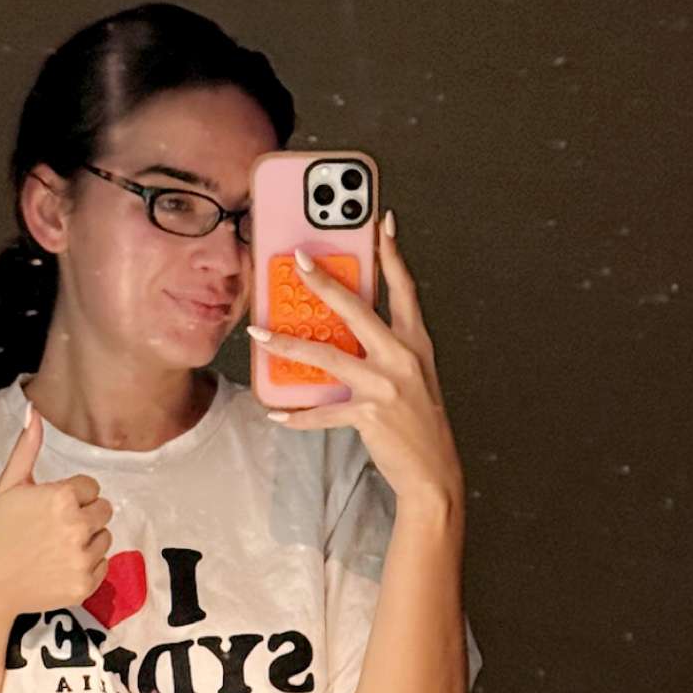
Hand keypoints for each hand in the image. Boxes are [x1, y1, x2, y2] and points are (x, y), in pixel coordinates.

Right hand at [0, 401, 113, 617]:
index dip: (72, 496)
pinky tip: (60, 566)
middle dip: (85, 515)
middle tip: (56, 528)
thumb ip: (27, 448)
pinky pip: (103, 565)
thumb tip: (34, 411)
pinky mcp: (85, 584)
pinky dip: (87, 566)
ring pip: (105, 538)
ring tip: (57, 547)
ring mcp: (82, 558)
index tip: (51, 508)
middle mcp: (77, 526)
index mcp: (62, 497)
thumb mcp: (9, 485)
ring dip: (88, 540)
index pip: (91, 487)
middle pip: (104, 511)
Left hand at [249, 212, 463, 503]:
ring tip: (258, 333)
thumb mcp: (413, 375)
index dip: (392, 253)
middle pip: (357, 309)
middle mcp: (402, 357)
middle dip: (325, 282)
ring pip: (327, 356)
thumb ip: (386, 349)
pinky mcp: (368, 414)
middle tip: (300, 261)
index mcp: (416, 343)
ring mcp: (385, 385)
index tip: (381, 221)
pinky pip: (322, 413)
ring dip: (288, 343)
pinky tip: (275, 412)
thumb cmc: (420, 422)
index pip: (404, 288)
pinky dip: (297, 415)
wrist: (434, 471)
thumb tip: (344, 330)